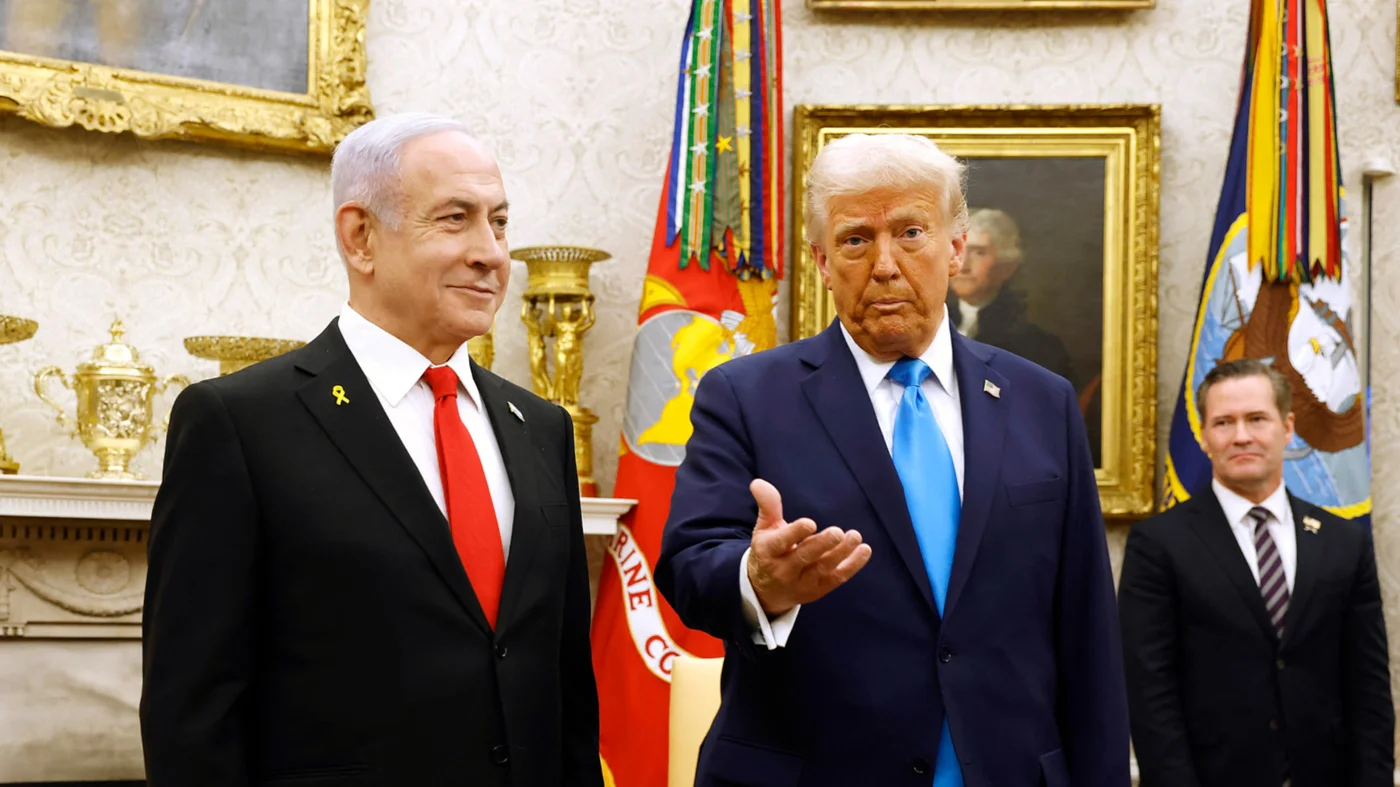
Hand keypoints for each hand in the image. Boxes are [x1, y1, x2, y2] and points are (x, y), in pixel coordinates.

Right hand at [746, 478, 871, 616]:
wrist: (765, 590)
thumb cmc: (768, 551)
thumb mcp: (764, 528)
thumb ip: (768, 505)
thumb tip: (758, 483)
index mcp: (768, 551)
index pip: (780, 543)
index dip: (795, 533)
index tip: (810, 523)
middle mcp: (784, 570)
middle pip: (805, 557)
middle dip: (822, 545)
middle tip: (838, 532)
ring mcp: (801, 582)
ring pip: (823, 568)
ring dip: (841, 553)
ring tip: (855, 536)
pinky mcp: (817, 590)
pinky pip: (836, 578)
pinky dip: (852, 566)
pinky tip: (864, 551)